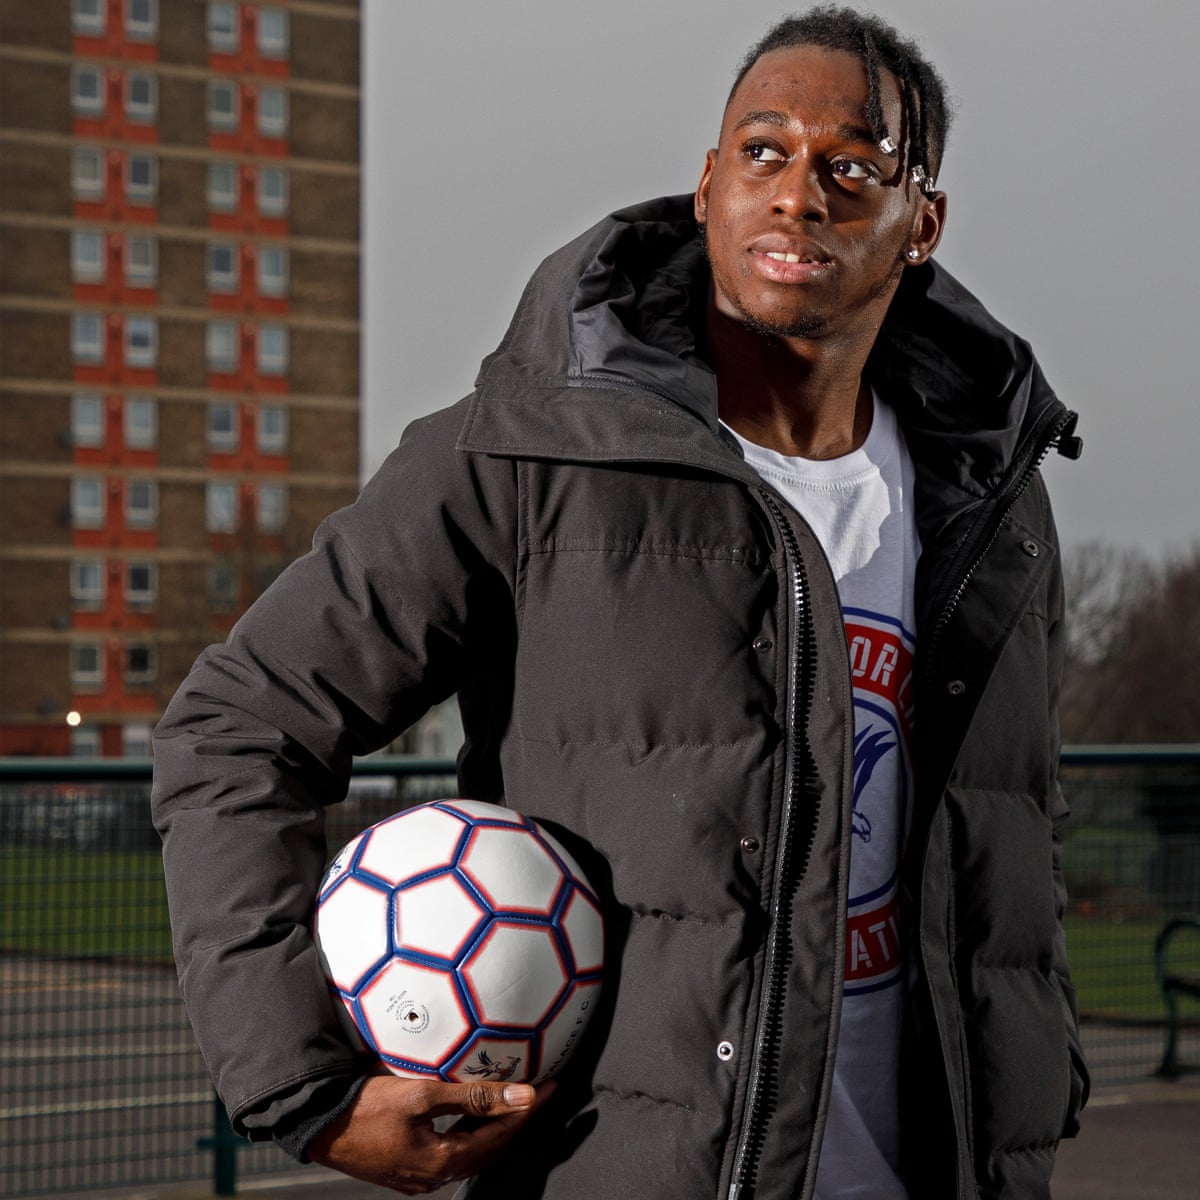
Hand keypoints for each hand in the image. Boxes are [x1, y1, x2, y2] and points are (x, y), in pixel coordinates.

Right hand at [307, 1072, 554, 1193]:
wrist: (319, 1123)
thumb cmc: (368, 1107)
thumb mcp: (423, 1095)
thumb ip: (473, 1096)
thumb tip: (521, 1095)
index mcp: (441, 1163)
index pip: (499, 1137)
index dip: (527, 1111)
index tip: (550, 1088)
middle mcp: (433, 1178)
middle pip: (488, 1150)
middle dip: (516, 1122)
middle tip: (538, 1094)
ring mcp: (419, 1177)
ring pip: (470, 1153)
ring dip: (492, 1128)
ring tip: (512, 1100)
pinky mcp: (406, 1169)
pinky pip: (450, 1152)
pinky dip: (469, 1133)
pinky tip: (472, 1114)